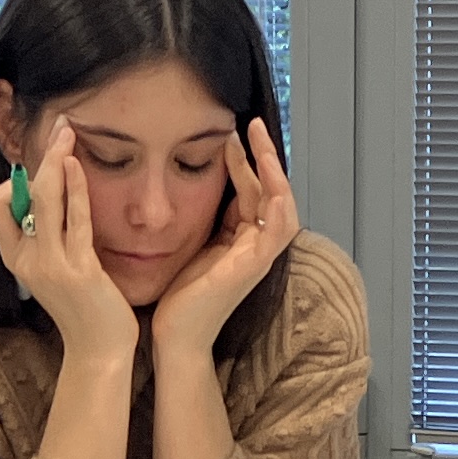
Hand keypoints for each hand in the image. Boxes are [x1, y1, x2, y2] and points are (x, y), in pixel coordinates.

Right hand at [0, 121, 142, 368]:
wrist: (99, 351)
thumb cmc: (84, 310)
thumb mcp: (55, 272)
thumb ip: (47, 240)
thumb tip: (50, 204)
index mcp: (16, 259)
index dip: (12, 183)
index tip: (39, 171)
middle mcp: (26, 259)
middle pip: (16, 194)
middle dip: (40, 156)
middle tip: (60, 126)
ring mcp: (50, 264)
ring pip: (42, 199)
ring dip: (55, 160)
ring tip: (68, 133)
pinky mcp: (78, 269)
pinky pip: (72, 217)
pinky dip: (73, 186)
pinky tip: (77, 164)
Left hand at [148, 118, 300, 358]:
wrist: (175, 335)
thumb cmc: (179, 296)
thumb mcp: (191, 245)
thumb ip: (202, 219)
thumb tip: (188, 183)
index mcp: (241, 239)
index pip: (252, 190)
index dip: (245, 160)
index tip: (231, 133)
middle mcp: (256, 245)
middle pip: (271, 190)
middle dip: (263, 155)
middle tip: (251, 123)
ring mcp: (259, 256)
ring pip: (282, 203)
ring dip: (274, 170)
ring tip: (260, 140)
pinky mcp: (255, 266)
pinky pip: (278, 230)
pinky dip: (279, 204)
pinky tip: (270, 179)